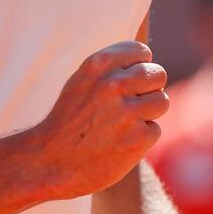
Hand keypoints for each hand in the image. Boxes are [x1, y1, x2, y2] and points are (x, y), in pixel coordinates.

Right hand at [28, 41, 167, 199]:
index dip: (138, 68)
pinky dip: (141, 138)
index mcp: (98, 63)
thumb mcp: (81, 81)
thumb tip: (145, 60)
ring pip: (162, 101)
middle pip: (157, 74)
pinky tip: (119, 143)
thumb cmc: (69, 120)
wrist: (50, 162)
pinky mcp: (137, 138)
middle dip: (149, 89)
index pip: (142, 52)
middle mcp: (113, 83)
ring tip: (123, 124)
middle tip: (129, 105)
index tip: (126, 82)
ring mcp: (126, 111)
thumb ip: (111, 67)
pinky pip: (154, 129)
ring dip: (148, 113)